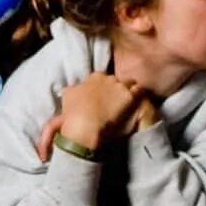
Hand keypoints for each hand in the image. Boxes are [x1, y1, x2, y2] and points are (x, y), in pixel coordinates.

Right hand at [34, 72, 151, 160]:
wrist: (84, 127)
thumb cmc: (73, 116)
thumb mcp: (67, 98)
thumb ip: (71, 92)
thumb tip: (69, 90)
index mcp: (92, 78)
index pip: (100, 78)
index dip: (102, 88)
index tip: (101, 97)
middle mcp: (106, 78)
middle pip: (114, 80)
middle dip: (114, 89)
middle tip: (113, 102)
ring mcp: (118, 86)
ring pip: (127, 84)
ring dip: (126, 92)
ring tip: (126, 103)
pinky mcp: (129, 97)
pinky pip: (139, 90)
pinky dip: (139, 95)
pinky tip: (138, 102)